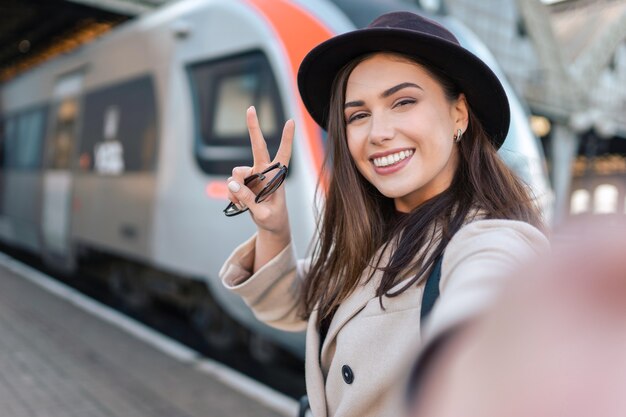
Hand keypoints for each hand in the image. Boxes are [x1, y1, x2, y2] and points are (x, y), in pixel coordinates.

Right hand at [227, 106, 293, 237]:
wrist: (270, 225)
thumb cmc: (273, 219)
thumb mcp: (262, 213)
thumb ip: (248, 199)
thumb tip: (232, 183)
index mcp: (277, 177)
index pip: (284, 155)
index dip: (287, 138)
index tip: (291, 121)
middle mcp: (264, 172)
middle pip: (257, 147)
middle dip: (253, 128)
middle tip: (251, 108)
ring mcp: (252, 176)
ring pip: (236, 174)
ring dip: (235, 190)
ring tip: (243, 206)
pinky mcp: (242, 182)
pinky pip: (230, 185)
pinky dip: (232, 196)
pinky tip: (239, 205)